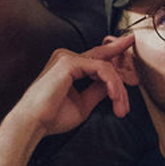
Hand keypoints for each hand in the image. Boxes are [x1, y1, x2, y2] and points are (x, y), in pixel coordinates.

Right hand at [6, 34, 137, 141]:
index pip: (98, 58)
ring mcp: (67, 57)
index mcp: (69, 66)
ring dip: (118, 90)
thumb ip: (98, 90)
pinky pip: (102, 69)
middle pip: (106, 62)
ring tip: (120, 108)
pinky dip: (112, 84)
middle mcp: (67, 58)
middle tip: (125, 105)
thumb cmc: (53, 117)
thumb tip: (113, 85)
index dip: (116, 51)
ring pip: (107, 68)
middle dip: (121, 82)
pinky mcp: (69, 62)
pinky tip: (114, 97)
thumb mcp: (84, 103)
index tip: (131, 42)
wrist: (33, 123)